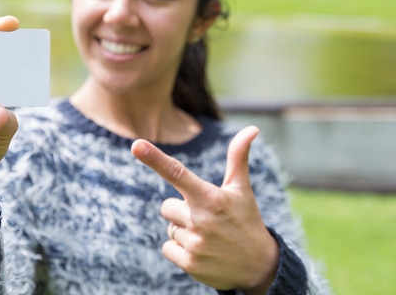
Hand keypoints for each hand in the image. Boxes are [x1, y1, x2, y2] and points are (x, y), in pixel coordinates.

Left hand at [131, 126, 277, 293]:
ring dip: (183, 231)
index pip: (177, 172)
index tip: (136, 145)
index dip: (154, 158)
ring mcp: (195, 243)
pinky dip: (179, 249)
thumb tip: (252, 128)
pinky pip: (167, 247)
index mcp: (210, 197)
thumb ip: (238, 157)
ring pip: (169, 228)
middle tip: (206, 219)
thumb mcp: (241, 189)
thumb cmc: (246, 220)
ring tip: (208, 237)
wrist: (259, 266)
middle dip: (181, 211)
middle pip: (167, 206)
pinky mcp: (190, 264)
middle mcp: (201, 219)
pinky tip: (201, 252)